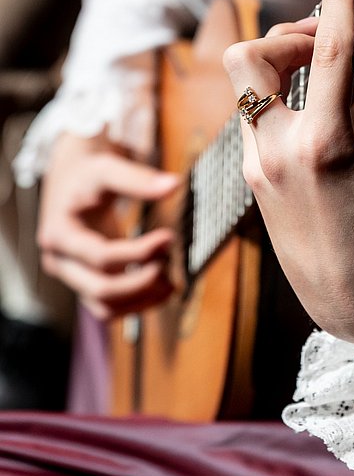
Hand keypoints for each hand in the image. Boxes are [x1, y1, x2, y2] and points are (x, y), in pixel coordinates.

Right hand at [37, 131, 179, 319]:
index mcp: (59, 234)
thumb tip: (173, 185)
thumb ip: (138, 179)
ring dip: (141, 299)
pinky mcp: (84, 282)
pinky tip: (161, 286)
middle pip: (100, 290)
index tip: (168, 237)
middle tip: (169, 262)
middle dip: (140, 281)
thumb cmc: (87, 174)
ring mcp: (71, 276)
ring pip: (104, 307)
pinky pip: (108, 307)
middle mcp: (60, 261)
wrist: (71, 179)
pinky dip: (136, 302)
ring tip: (171, 280)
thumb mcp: (108, 169)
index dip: (138, 253)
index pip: (101, 256)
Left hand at [223, 0, 353, 363]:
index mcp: (322, 147)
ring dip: (284, 60)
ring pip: (246, 82)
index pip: (328, 50)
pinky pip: (254, 111)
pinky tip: (323, 108)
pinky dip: (285, 93)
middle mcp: (275, 151)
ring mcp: (254, 164)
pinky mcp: (250, 175)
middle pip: (251, 56)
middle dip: (289, 31)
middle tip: (335, 36)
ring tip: (333, 72)